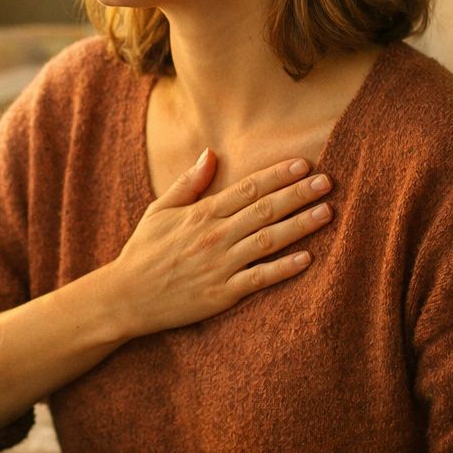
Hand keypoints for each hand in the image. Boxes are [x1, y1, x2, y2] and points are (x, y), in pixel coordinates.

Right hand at [106, 151, 332, 337]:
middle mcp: (214, 236)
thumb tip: (211, 154)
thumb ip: (187, 183)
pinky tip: (307, 259)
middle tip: (327, 181)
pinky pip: (259, 279)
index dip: (277, 175)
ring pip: (268, 240)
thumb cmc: (143, 253)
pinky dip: (283, 269)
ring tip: (327, 211)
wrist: (124, 298)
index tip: (303, 163)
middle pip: (264, 210)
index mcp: (201, 213)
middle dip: (298, 194)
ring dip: (300, 225)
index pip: (247, 188)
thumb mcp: (158, 211)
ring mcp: (220, 265)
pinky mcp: (222, 293)